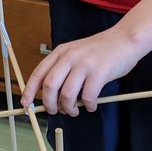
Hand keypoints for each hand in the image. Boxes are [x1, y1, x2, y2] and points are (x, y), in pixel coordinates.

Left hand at [21, 27, 143, 115]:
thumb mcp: (76, 52)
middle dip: (49, 104)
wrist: (125, 38)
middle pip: (50, 86)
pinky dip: (88, 106)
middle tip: (54, 111)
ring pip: (67, 94)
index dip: (29, 91)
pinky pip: (88, 97)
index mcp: (61, 52)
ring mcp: (84, 64)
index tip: (25, 105)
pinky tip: (91, 106)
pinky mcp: (99, 72)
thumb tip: (50, 95)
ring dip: (68, 108)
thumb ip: (63, 68)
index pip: (38, 73)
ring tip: (74, 111)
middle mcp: (70, 57)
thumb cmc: (101, 50)